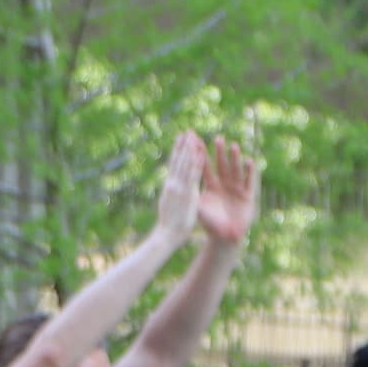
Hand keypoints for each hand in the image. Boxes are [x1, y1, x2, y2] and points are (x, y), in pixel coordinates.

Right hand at [148, 132, 206, 250]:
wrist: (167, 235)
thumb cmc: (169, 225)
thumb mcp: (170, 206)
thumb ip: (172, 197)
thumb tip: (171, 191)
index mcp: (170, 187)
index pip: (174, 166)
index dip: (177, 153)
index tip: (179, 141)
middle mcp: (173, 184)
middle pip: (179, 160)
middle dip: (183, 146)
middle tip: (187, 131)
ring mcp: (180, 187)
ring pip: (185, 163)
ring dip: (190, 148)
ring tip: (193, 135)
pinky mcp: (187, 192)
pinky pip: (194, 174)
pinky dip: (196, 161)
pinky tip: (200, 151)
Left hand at [194, 137, 260, 246]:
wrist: (226, 236)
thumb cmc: (210, 224)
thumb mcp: (199, 209)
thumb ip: (191, 197)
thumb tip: (178, 189)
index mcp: (211, 186)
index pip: (205, 168)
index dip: (201, 156)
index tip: (197, 142)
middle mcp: (224, 184)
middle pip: (222, 165)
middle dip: (220, 152)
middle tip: (218, 138)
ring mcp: (237, 189)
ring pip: (235, 170)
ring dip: (235, 159)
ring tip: (233, 146)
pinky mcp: (248, 196)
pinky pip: (249, 182)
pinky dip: (250, 172)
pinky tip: (249, 161)